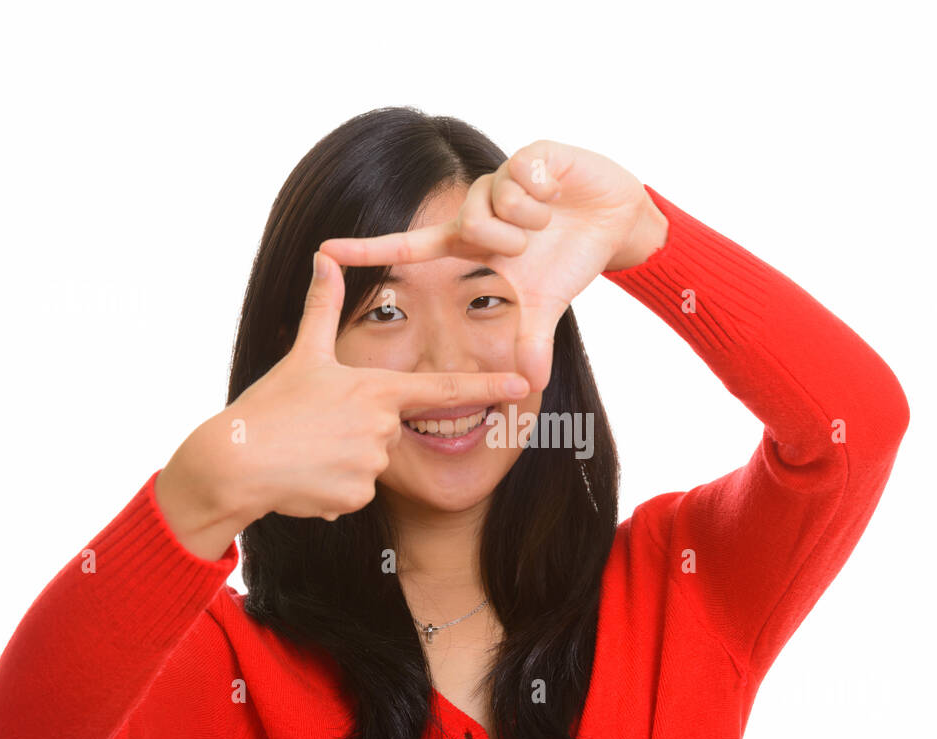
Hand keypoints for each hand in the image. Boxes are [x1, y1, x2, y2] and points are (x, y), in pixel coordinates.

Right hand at [197, 251, 530, 522]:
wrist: (234, 463)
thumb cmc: (270, 405)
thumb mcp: (301, 355)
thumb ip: (323, 307)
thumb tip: (324, 257)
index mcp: (376, 391)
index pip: (444, 390)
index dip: (487, 386)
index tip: (523, 384)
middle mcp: (382, 429)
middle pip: (387, 430)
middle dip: (356, 431)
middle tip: (316, 428)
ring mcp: (371, 466)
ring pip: (369, 464)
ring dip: (341, 461)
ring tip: (307, 452)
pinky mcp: (355, 499)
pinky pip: (353, 493)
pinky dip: (331, 488)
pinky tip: (305, 478)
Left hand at [318, 140, 660, 391]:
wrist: (613, 219)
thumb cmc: (567, 256)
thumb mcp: (546, 303)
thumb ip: (531, 340)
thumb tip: (531, 385)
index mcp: (469, 244)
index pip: (408, 247)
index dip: (367, 251)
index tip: (324, 252)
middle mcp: (477, 208)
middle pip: (469, 226)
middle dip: (507, 242)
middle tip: (531, 244)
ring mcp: (501, 180)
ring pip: (498, 202)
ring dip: (530, 220)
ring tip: (549, 220)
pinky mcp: (531, 155)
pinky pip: (525, 176)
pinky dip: (547, 192)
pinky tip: (559, 194)